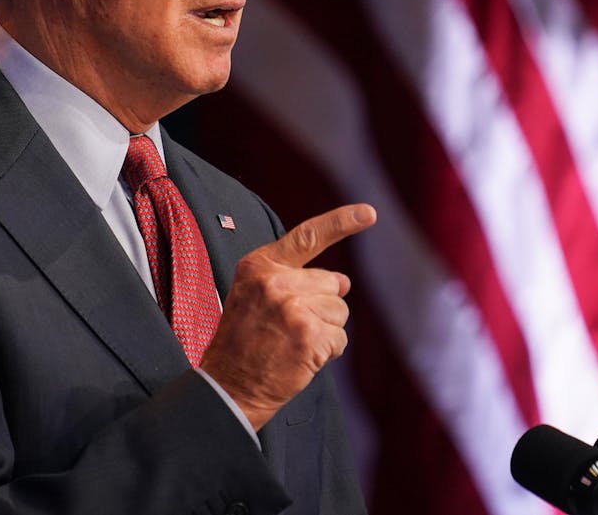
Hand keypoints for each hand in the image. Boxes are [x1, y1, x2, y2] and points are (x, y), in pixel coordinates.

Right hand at [199, 203, 376, 429]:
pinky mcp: (308, 335)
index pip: (307, 236)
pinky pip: (340, 339)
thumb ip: (295, 280)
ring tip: (291, 343)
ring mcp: (292, 307)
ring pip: (340, 312)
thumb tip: (343, 282)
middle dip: (322, 307)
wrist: (228, 385)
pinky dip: (327, 353)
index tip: (369, 212)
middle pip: (331, 284)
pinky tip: (300, 358)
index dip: (342, 222)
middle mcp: (275, 280)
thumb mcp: (254, 295)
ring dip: (325, 331)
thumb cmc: (242, 341)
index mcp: (259, 265)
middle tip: (289, 328)